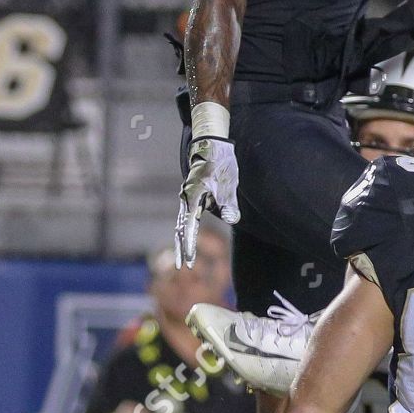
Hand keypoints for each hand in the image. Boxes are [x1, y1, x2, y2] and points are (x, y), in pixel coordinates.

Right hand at [175, 136, 239, 268]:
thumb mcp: (228, 183)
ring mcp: (188, 198)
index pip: (189, 226)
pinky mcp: (193, 197)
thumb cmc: (221, 163)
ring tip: (185, 259)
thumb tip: (232, 220)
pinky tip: (187, 240)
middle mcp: (186, 198)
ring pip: (182, 224)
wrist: (212, 145)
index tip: (189, 260)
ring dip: (183, 241)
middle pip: (181, 228)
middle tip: (183, 267)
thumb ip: (229, 202)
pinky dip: (187, 231)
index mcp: (193, 196)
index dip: (189, 244)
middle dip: (182, 248)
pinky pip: (187, 217)